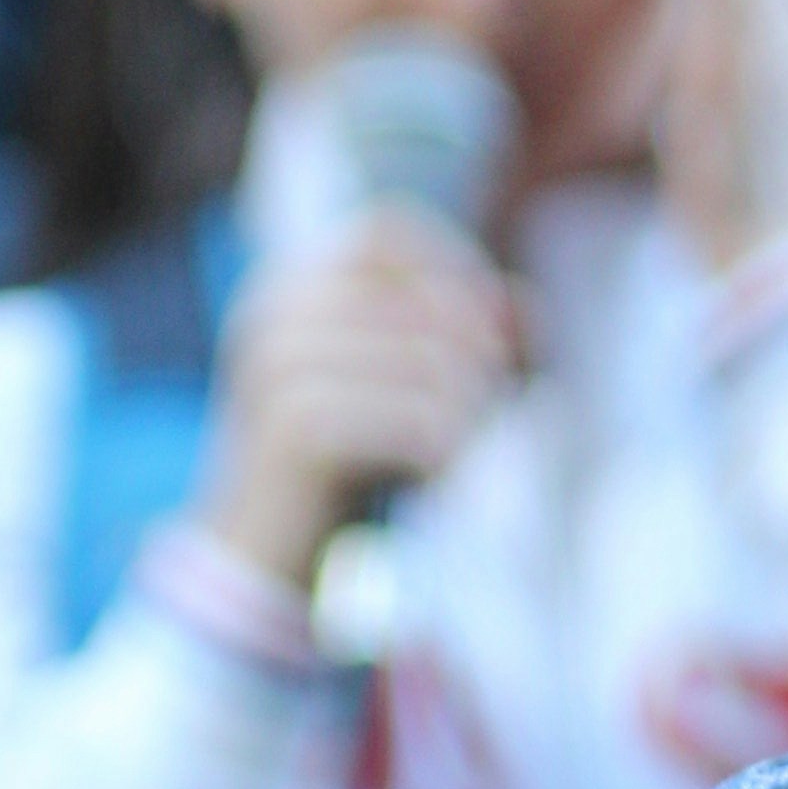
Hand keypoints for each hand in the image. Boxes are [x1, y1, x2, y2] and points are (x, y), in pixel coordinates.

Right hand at [193, 206, 517, 595]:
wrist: (259, 559)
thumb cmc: (340, 465)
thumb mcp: (396, 386)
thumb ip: (459, 337)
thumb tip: (528, 312)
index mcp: (285, 289)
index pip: (383, 229)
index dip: (451, 264)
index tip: (494, 325)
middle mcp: (271, 314)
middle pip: (423, 302)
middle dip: (482, 354)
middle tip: (495, 409)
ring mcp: (276, 368)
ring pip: (429, 361)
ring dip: (468, 411)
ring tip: (460, 450)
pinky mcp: (294, 430)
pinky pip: (415, 420)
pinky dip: (446, 451)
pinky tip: (435, 479)